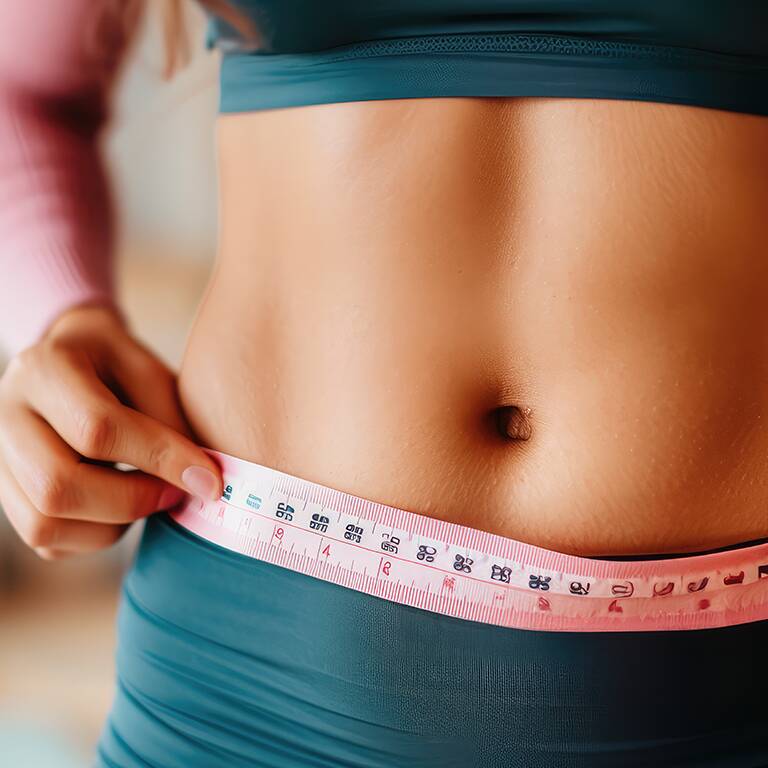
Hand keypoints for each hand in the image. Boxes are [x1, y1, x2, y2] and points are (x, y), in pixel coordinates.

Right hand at [0, 303, 222, 559]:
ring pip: (46, 523)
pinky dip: (95, 536)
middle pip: (59, 485)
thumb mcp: (149, 371)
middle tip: (176, 492)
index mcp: (44, 369)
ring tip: (150, 496)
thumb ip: (171, 421)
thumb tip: (201, 482)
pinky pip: (47, 541)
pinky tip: (121, 506)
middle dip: (134, 500)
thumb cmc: (117, 366)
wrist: (69, 359)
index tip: (209, 480)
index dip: (160, 459)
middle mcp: (4, 414)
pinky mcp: (5, 494)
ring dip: (114, 525)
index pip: (96, 427)